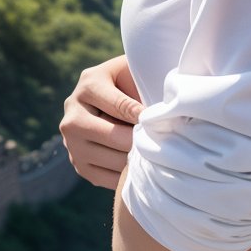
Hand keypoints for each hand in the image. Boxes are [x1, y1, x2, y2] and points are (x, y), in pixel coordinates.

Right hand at [60, 54, 250, 250]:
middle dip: (141, 141)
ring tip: (164, 160)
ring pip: (107, 158)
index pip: (121, 105)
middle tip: (171, 147)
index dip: (149, 117)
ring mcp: (69, 142)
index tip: (172, 124)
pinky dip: (127, 178)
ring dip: (136, 161)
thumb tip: (180, 97)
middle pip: (110, 135)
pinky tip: (148, 172)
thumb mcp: (140, 72)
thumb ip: (151, 78)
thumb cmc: (137, 83)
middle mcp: (71, 112)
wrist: (111, 101)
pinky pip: (103, 178)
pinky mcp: (77, 164)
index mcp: (89, 82)